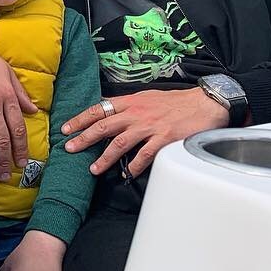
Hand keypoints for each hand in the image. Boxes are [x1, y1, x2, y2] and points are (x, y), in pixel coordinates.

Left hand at [62, 87, 227, 176]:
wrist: (204, 103)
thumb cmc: (176, 102)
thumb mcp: (146, 97)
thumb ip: (128, 106)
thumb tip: (109, 111)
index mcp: (130, 102)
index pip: (98, 109)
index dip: (80, 119)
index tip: (66, 128)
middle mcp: (137, 113)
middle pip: (103, 126)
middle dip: (83, 138)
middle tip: (69, 148)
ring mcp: (150, 126)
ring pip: (120, 143)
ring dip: (104, 157)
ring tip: (93, 169)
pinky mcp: (164, 139)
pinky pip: (145, 155)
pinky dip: (134, 165)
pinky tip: (127, 173)